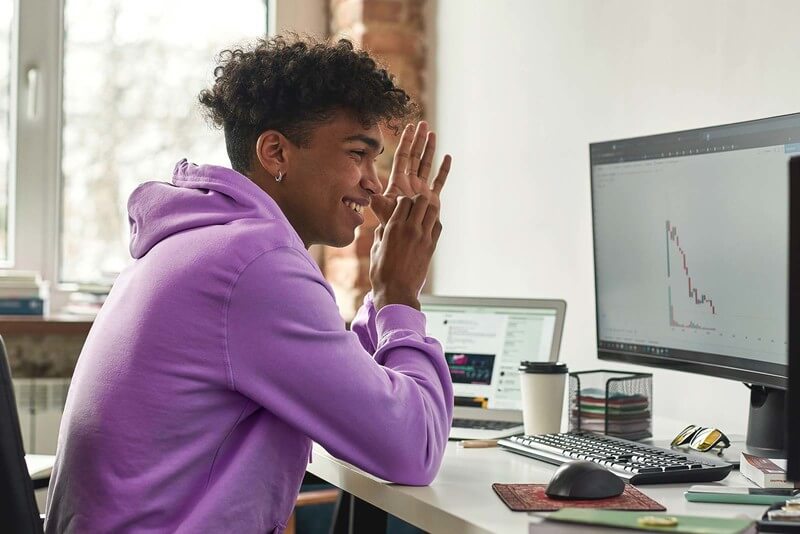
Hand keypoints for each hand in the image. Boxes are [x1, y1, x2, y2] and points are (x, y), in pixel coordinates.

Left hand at [370, 122, 451, 224]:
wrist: (402, 237)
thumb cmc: (389, 224)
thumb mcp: (381, 208)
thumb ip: (375, 198)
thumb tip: (367, 189)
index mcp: (398, 181)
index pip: (403, 157)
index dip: (406, 142)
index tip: (410, 127)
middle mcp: (410, 182)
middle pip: (416, 156)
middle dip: (419, 140)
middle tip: (423, 124)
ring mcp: (422, 189)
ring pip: (427, 164)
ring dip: (430, 149)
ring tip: (433, 134)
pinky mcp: (432, 198)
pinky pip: (439, 181)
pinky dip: (444, 170)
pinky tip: (448, 157)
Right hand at [370, 194, 442, 310]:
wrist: (397, 292)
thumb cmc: (382, 274)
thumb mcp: (375, 250)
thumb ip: (380, 234)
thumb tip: (383, 226)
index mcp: (394, 227)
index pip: (404, 201)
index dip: (402, 200)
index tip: (400, 206)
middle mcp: (410, 229)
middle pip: (421, 201)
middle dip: (417, 201)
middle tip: (413, 208)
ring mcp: (424, 238)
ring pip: (432, 211)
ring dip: (427, 210)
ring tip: (421, 216)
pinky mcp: (431, 247)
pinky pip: (437, 227)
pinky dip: (434, 222)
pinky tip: (427, 227)